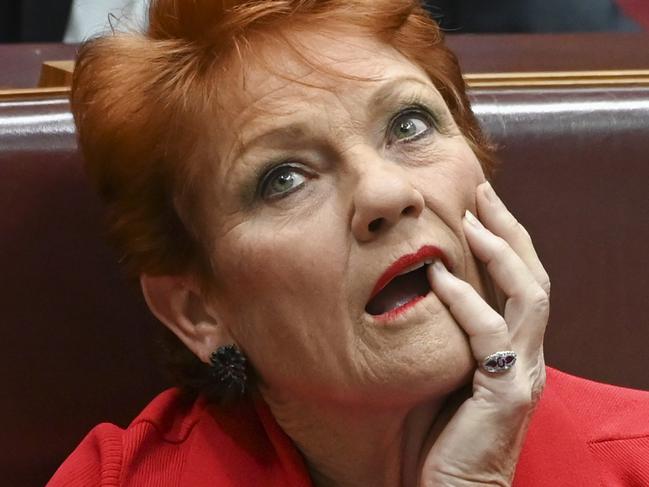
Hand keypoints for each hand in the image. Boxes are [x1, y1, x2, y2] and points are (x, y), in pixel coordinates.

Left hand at [420, 181, 548, 485]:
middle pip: (533, 275)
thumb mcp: (446, 367)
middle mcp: (529, 355)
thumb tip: (420, 282)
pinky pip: (490, 335)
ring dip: (500, 252)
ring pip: (529, 295)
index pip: (520, 280)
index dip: (504, 238)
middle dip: (509, 229)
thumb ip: (447, 329)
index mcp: (514, 347)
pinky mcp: (507, 393)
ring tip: (472, 217)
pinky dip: (465, 301)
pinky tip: (437, 277)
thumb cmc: (440, 432)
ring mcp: (523, 373)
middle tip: (483, 190)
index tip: (477, 203)